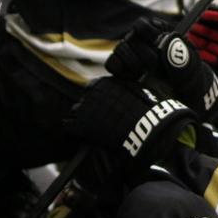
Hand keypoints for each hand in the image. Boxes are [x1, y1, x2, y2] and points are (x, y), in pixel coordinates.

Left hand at [65, 78, 195, 171]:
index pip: (93, 88)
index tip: (104, 107)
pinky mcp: (81, 124)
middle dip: (89, 110)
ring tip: (93, 129)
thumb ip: (126, 87)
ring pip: (75, 112)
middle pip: (84, 100)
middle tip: (100, 120)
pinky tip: (84, 135)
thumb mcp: (139, 90)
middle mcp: (93, 92)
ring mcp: (85, 107)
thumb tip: (128, 87)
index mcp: (106, 82)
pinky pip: (69, 126)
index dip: (98, 99)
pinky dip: (75, 131)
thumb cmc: (147, 109)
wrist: (146, 127)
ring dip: (82, 119)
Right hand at [108, 17, 217, 114]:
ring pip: (120, 49)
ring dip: (134, 63)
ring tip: (146, 73)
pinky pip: (112, 64)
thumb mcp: (190, 65)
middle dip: (144, 54)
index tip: (157, 45)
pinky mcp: (121, 68)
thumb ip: (180, 52)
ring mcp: (129, 53)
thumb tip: (163, 45)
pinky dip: (122, 71)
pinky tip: (135, 79)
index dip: (148, 34)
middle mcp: (141, 40)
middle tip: (154, 65)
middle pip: (130, 38)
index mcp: (158, 32)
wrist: (181, 97)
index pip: (142, 24)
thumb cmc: (188, 76)